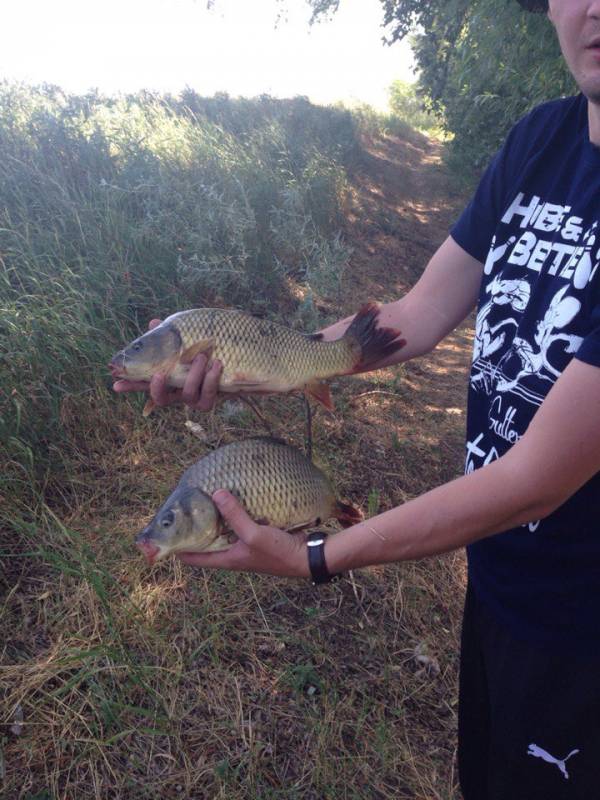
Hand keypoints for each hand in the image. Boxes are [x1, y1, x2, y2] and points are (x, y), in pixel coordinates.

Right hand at [112, 319, 222, 410]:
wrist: (234, 361)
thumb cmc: (206, 350)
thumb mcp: (187, 340)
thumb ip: (170, 335)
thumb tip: (154, 323)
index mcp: (169, 379)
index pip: (145, 384)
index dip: (130, 385)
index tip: (116, 384)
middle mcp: (179, 392)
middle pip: (162, 399)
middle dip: (157, 388)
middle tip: (159, 373)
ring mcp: (194, 399)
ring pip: (188, 395)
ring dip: (193, 375)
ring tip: (200, 357)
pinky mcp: (210, 401)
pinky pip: (208, 396)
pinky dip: (211, 380)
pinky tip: (216, 364)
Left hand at [176, 490, 309, 577]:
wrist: (307, 558)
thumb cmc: (278, 552)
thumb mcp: (253, 533)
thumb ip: (234, 514)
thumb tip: (216, 493)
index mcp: (227, 559)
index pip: (193, 558)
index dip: (178, 547)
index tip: (167, 532)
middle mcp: (233, 554)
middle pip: (206, 543)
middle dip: (196, 529)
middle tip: (186, 510)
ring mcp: (245, 547)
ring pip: (223, 533)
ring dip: (216, 521)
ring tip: (207, 502)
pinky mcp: (258, 538)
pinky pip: (240, 527)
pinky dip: (234, 517)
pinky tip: (236, 502)